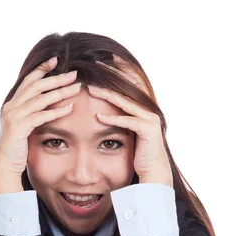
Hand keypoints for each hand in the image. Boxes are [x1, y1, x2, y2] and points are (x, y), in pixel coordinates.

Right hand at [0, 57, 82, 195]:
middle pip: (36, 86)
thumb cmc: (17, 146)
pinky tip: (69, 108)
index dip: (41, 69)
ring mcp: (15, 116)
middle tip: (74, 74)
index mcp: (13, 103)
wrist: (4, 164)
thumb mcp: (24, 125)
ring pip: (40, 99)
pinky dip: (56, 111)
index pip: (28, 80)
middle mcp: (12, 106)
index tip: (56, 60)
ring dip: (60, 92)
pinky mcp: (20, 128)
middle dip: (56, 78)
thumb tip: (47, 103)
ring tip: (76, 88)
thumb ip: (32, 113)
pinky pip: (41, 116)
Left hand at [87, 54, 172, 187]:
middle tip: (96, 63)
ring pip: (125, 102)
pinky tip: (98, 117)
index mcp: (144, 107)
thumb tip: (103, 109)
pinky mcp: (147, 130)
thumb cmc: (137, 153)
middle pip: (129, 86)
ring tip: (90, 90)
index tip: (107, 58)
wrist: (152, 171)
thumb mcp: (128, 131)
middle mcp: (149, 109)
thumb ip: (121, 117)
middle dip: (113, 74)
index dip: (122, 68)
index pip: (132, 81)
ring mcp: (150, 118)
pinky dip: (112, 119)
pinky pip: (127, 121)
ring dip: (107, 95)